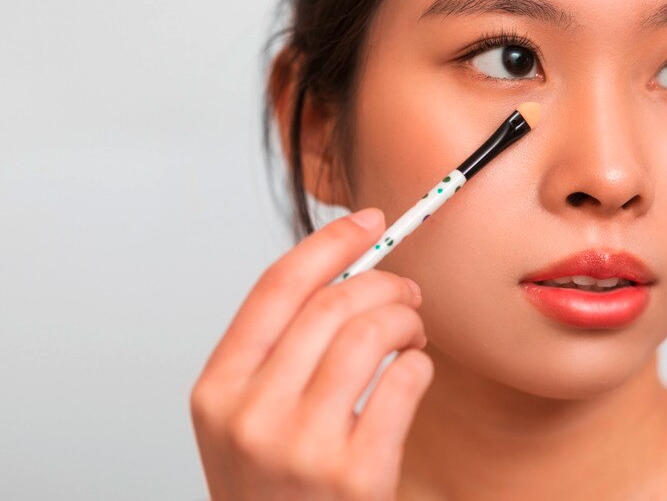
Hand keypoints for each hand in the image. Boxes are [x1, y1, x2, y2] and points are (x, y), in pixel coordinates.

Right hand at [190, 208, 430, 500]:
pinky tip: (414, 372)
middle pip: (332, 304)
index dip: (329, 244)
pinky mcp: (355, 473)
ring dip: (407, 320)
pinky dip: (419, 364)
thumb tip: (342, 271)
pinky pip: (404, 381)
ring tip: (412, 335)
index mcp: (217, 390)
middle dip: (384, 282)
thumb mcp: (245, 420)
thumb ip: (277, 352)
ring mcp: (302, 446)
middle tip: (406, 292)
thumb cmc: (274, 489)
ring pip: (371, 333)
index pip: (276, 287)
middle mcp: (251, 415)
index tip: (366, 223)